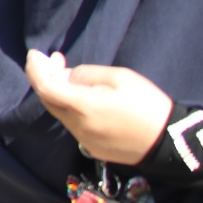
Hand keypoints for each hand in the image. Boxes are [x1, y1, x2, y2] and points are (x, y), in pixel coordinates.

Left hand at [24, 51, 173, 165]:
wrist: (168, 143)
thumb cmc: (148, 104)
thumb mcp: (120, 78)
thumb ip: (87, 74)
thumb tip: (65, 76)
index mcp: (84, 107)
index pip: (45, 87)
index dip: (35, 69)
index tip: (34, 54)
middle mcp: (78, 126)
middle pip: (48, 100)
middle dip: (46, 77)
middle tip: (55, 59)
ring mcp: (84, 140)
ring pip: (60, 112)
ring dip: (58, 92)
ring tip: (69, 74)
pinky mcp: (91, 148)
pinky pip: (72, 123)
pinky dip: (69, 107)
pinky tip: (81, 97)